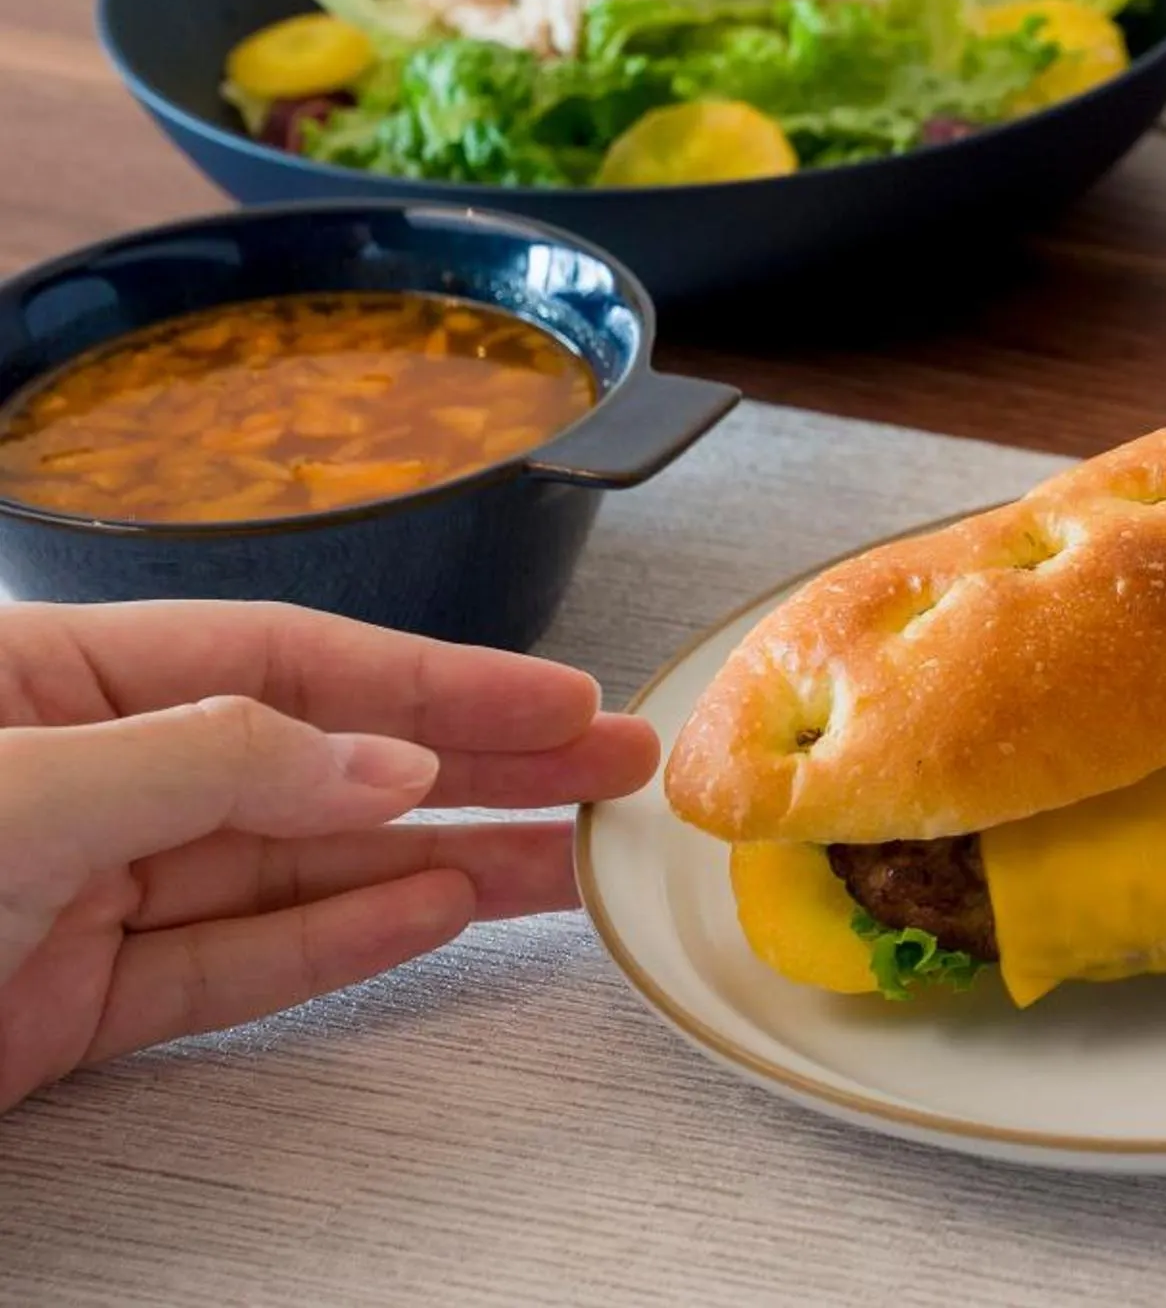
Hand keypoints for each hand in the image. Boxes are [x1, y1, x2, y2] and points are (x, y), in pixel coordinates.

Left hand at [0, 600, 657, 1110]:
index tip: (559, 699)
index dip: (436, 679)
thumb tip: (388, 765)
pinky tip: (438, 913)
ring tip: (565, 860)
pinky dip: (345, 941)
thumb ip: (214, 759)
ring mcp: (85, 894)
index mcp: (57, 681)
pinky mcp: (79, 1004)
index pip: (288, 661)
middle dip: (477, 763)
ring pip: (302, 872)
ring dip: (442, 861)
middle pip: (320, 761)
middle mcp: (92, 774)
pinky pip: (240, 963)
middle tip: (608, 768)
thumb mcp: (25, 789)